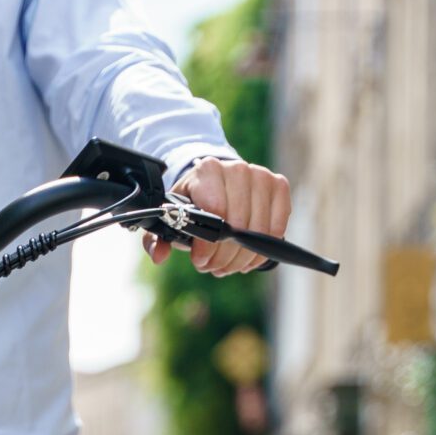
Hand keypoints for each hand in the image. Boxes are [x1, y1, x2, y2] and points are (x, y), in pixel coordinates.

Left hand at [149, 157, 292, 276]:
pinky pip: (277, 227)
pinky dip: (262, 250)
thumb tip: (159, 255)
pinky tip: (247, 258)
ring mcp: (261, 175)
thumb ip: (156, 238)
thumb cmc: (194, 202)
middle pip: (239, 224)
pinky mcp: (279, 186)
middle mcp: (237, 169)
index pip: (216, 211)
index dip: (208, 244)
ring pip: (258, 230)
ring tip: (228, 264)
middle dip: (224, 255)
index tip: (199, 259)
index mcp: (207, 170)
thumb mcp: (171, 217)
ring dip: (242, 257)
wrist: (217, 181)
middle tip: (213, 266)